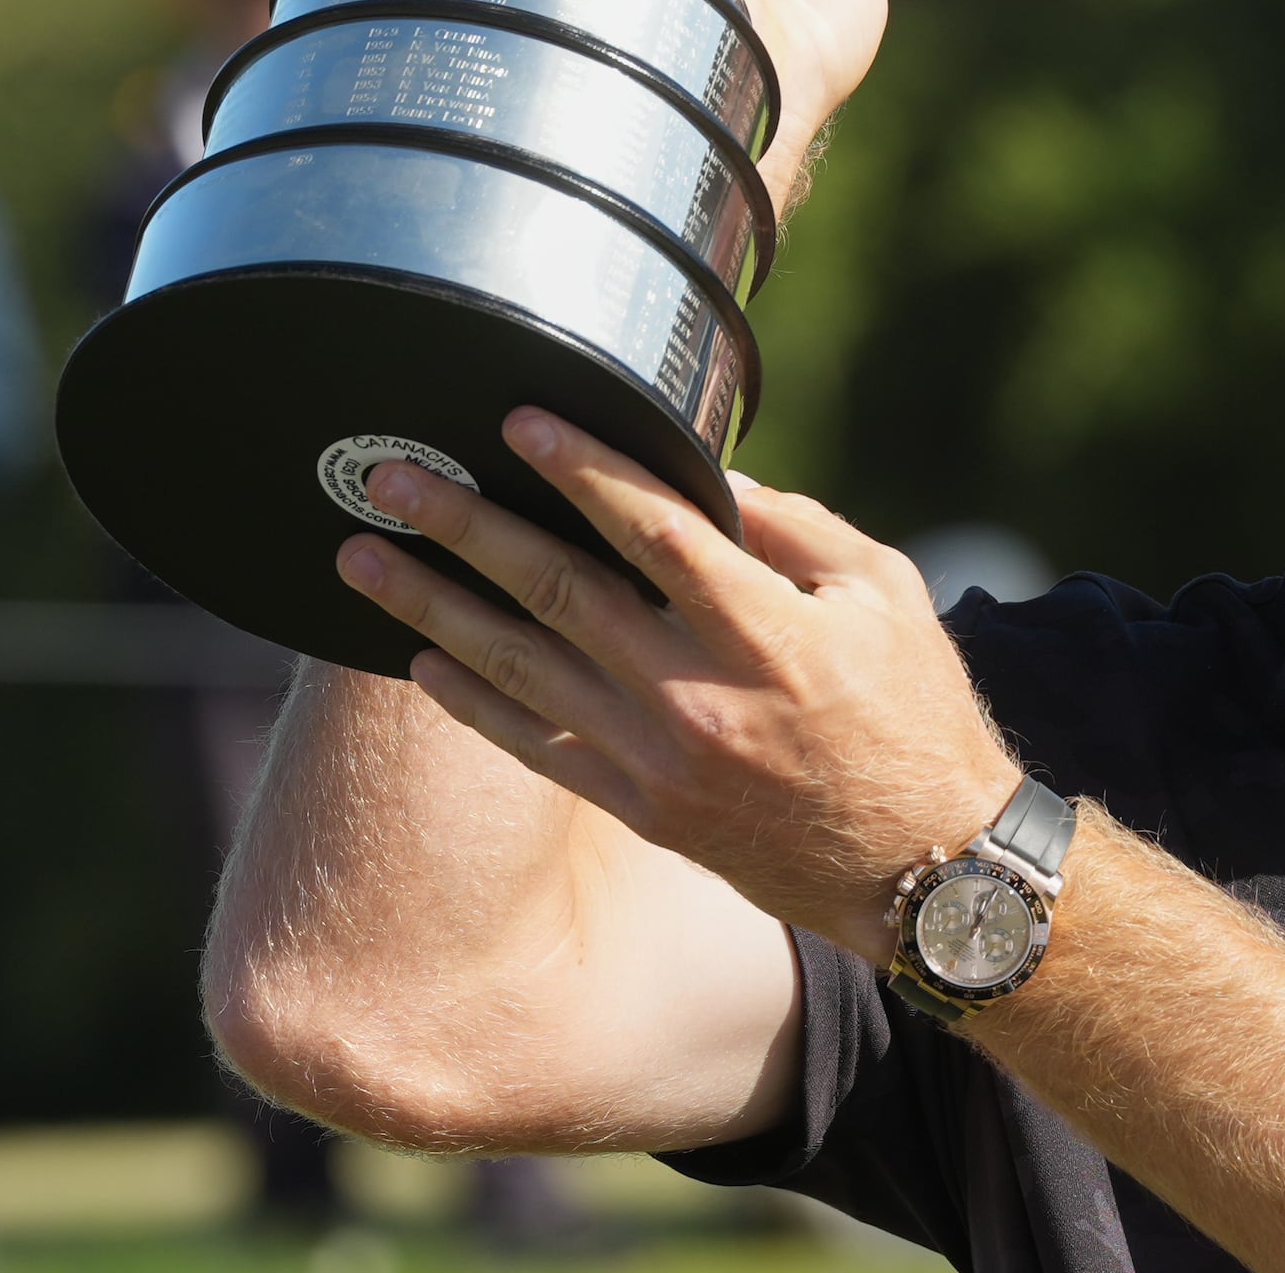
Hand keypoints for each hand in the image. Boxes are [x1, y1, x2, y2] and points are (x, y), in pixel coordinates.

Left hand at [331, 408, 1017, 962]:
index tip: (516, 421)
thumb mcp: (885, 593)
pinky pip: (535, 746)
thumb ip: (796, 529)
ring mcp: (660, 758)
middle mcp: (698, 693)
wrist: (921, 864)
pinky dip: (471, 703)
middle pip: (558, 589)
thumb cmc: (914, 712)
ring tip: (362, 560)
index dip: (580, 468)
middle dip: (464, 526)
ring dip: (433, 607)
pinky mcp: (642, 808)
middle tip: (391, 478)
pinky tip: (419, 661)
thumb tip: (709, 480)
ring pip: (522, 667)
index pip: (652, 527)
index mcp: (766, 629)